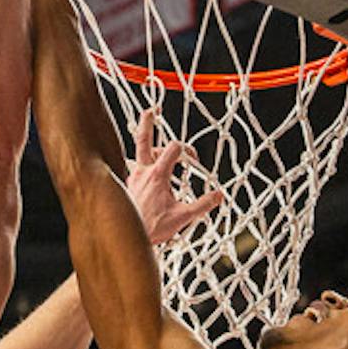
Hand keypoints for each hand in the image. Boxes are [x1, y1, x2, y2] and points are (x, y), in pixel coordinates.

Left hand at [126, 109, 222, 244]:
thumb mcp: (183, 217)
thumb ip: (203, 205)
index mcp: (157, 175)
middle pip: (143, 140)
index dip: (186, 150)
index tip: (193, 160)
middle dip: (147, 123)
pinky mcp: (128, 186)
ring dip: (146, 144)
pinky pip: (132, 167)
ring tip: (151, 139)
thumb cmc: (152, 228)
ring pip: (137, 153)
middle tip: (151, 110)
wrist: (128, 238)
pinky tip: (142, 167)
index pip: (174, 149)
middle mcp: (142, 172)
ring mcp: (133, 178)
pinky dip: (139, 163)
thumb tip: (219, 195)